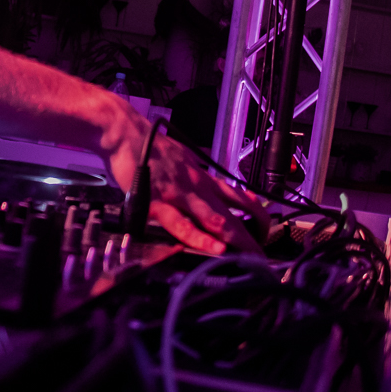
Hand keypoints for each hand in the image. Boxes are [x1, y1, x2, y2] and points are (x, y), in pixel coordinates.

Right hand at [108, 125, 265, 254]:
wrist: (125, 134)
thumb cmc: (149, 147)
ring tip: (250, 257)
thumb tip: (212, 184)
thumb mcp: (184, 158)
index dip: (257, 217)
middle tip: (264, 257)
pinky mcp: (158, 204)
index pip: (240, 198)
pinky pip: (181, 224)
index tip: (265, 233)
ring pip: (215, 220)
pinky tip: (214, 248)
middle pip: (234, 215)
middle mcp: (198, 187)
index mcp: (203, 178)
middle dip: (252, 238)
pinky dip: (200, 237)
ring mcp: (180, 196)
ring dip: (236, 240)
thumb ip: (199, 175)